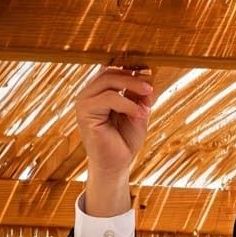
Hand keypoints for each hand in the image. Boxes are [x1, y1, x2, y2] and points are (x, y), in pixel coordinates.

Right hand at [74, 67, 154, 214]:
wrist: (116, 165)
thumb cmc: (125, 141)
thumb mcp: (137, 114)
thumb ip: (140, 97)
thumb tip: (148, 76)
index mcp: (98, 92)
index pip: (112, 71)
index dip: (131, 71)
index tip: (150, 75)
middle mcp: (88, 94)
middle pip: (110, 73)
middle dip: (133, 77)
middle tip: (151, 86)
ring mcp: (84, 102)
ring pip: (108, 81)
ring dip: (132, 87)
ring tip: (148, 99)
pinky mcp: (85, 112)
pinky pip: (108, 98)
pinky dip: (127, 103)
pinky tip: (139, 114)